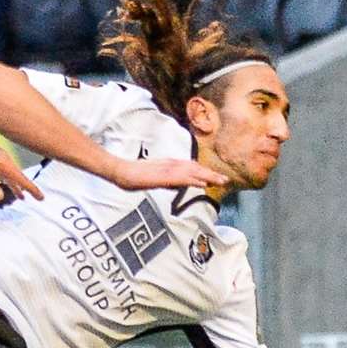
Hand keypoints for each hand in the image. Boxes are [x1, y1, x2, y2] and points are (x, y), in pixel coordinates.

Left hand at [0, 134, 41, 202]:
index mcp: (2, 164)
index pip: (21, 180)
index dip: (31, 189)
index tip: (42, 198)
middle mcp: (4, 161)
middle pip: (20, 177)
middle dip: (29, 188)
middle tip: (40, 198)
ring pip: (12, 175)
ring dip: (17, 186)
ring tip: (22, 197)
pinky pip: (5, 171)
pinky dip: (9, 179)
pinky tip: (7, 183)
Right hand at [109, 156, 227, 191]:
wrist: (122, 171)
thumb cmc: (133, 175)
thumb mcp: (151, 177)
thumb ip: (163, 178)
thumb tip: (171, 182)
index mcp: (169, 164)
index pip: (190, 167)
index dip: (203, 172)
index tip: (213, 176)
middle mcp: (171, 164)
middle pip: (195, 168)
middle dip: (210, 174)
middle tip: (225, 179)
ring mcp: (168, 169)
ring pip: (193, 172)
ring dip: (208, 176)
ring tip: (221, 181)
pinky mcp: (165, 176)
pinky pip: (183, 178)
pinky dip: (194, 180)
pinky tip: (203, 183)